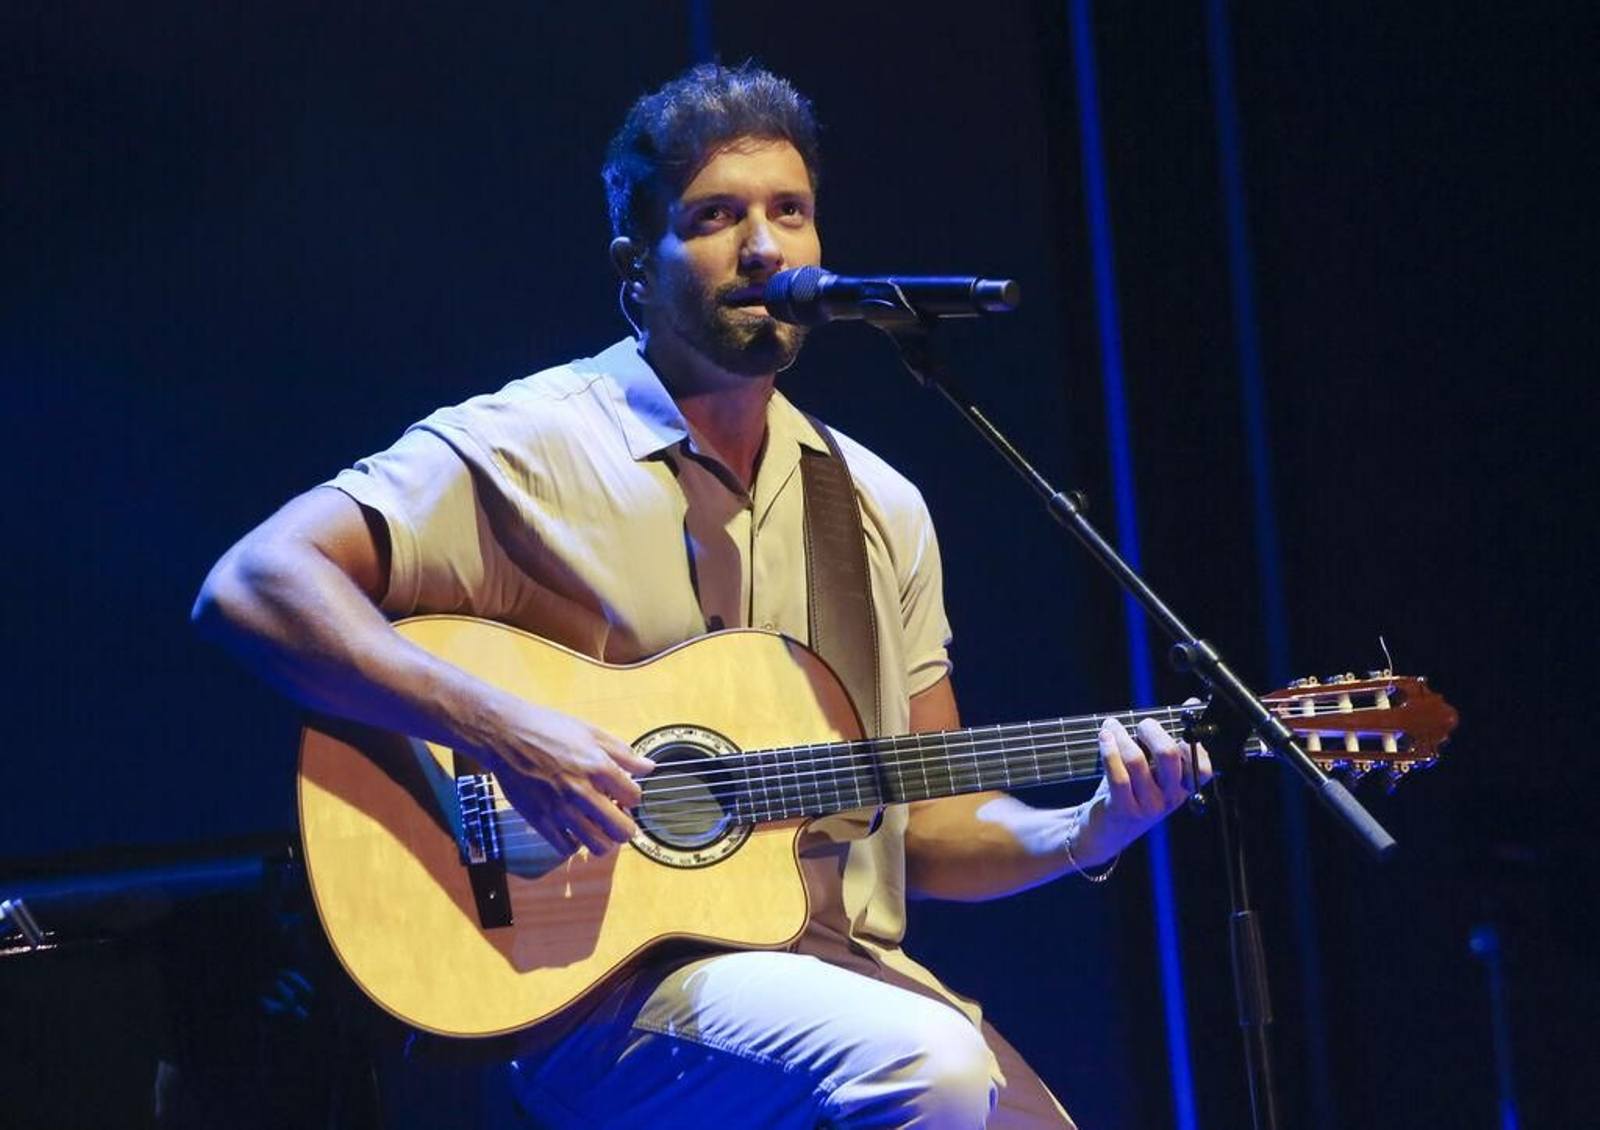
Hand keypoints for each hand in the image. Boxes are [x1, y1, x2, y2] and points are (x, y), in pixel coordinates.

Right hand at [475, 703, 654, 857]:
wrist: (506, 734)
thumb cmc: (548, 728)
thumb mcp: (591, 732)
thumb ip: (622, 753)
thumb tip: (649, 768)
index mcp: (598, 767)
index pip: (634, 798)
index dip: (632, 798)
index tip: (623, 795)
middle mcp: (582, 791)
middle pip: (621, 830)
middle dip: (625, 827)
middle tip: (617, 819)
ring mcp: (560, 809)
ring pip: (597, 846)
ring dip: (604, 841)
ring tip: (598, 829)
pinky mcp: (540, 820)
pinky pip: (566, 848)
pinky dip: (575, 844)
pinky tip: (573, 830)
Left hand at [1075, 712, 1212, 865]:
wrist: (1103, 832)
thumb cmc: (1130, 792)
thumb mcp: (1154, 769)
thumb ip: (1168, 739)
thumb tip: (1192, 703)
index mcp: (1183, 788)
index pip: (1204, 768)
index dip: (1194, 744)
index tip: (1180, 724)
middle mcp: (1170, 798)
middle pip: (1170, 755)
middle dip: (1153, 730)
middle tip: (1142, 723)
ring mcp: (1147, 806)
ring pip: (1137, 761)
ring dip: (1122, 736)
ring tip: (1111, 726)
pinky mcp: (1123, 809)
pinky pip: (1117, 775)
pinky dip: (1110, 751)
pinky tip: (1104, 737)